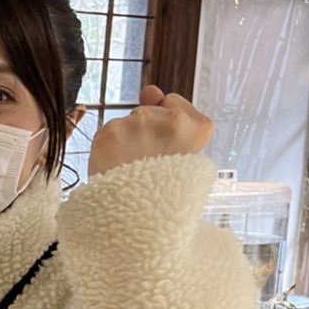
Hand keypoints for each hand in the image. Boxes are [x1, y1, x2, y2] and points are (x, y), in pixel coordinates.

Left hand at [88, 85, 212, 179]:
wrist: (136, 219)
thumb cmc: (164, 189)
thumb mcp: (180, 151)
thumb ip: (168, 113)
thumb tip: (150, 89)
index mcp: (199, 127)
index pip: (173, 102)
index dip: (166, 127)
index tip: (166, 151)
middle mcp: (171, 120)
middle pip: (148, 111)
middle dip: (146, 132)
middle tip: (148, 164)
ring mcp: (139, 123)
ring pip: (128, 121)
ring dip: (127, 139)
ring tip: (133, 167)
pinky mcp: (111, 132)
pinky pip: (110, 131)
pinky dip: (110, 147)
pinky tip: (117, 166)